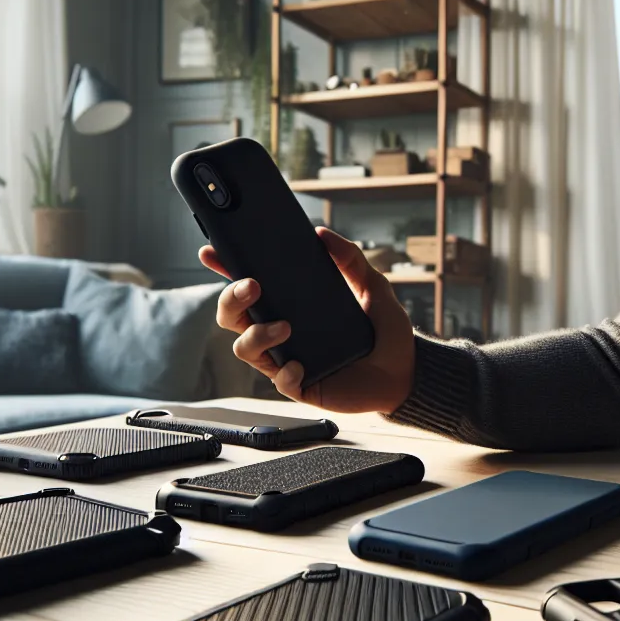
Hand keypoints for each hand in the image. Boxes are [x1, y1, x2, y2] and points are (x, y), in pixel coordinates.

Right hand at [199, 227, 415, 413]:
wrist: (408, 371)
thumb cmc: (385, 331)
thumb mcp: (372, 286)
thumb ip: (350, 258)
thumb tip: (321, 234)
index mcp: (290, 305)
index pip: (248, 286)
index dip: (225, 269)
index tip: (211, 251)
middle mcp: (280, 331)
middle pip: (232, 317)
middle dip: (231, 300)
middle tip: (253, 286)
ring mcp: (287, 359)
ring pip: (245, 348)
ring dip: (257, 335)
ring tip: (286, 327)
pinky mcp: (302, 386)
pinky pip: (280, 381)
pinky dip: (286, 372)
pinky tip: (301, 365)